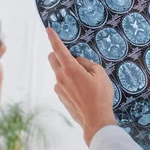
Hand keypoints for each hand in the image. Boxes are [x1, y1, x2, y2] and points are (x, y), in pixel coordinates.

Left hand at [46, 28, 116, 145]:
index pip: (58, 48)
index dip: (53, 37)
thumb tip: (79, 62)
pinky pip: (61, 84)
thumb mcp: (100, 74)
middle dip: (58, 54)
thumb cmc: (100, 96)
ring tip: (83, 79)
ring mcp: (59, 88)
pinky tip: (81, 90)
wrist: (96, 120)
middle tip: (71, 57)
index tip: (48, 29)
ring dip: (65, 70)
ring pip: (58, 72)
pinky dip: (68, 82)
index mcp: (71, 68)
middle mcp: (61, 77)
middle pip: (52, 59)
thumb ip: (88, 63)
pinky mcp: (61, 97)